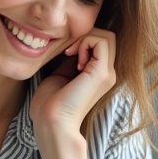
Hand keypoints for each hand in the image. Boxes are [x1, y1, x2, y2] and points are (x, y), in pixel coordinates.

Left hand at [30, 29, 116, 145]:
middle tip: (68, 50)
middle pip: (107, 37)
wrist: (52, 122)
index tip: (65, 52)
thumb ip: (69, 62)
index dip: (84, 40)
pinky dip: (85, 42)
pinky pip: (101, 41)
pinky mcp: (101, 73)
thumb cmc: (50, 104)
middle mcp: (107, 74)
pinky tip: (72, 56)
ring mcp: (107, 74)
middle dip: (85, 35)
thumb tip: (70, 47)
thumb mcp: (60, 76)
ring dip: (85, 38)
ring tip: (70, 53)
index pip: (101, 44)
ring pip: (107, 36)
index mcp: (98, 76)